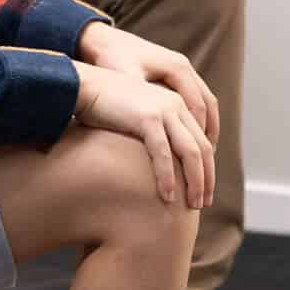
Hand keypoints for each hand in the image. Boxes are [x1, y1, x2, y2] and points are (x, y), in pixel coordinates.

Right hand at [72, 61, 215, 208]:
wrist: (83, 85)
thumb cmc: (103, 105)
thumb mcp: (136, 116)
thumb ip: (151, 131)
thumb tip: (156, 159)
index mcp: (176, 104)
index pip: (202, 140)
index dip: (206, 168)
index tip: (203, 190)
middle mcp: (176, 105)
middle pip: (202, 148)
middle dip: (206, 179)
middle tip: (203, 203)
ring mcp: (163, 110)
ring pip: (190, 152)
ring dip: (195, 182)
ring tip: (193, 204)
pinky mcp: (147, 118)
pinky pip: (163, 153)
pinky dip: (167, 177)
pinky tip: (168, 196)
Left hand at [76, 22, 218, 150]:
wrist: (104, 41)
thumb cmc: (110, 59)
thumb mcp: (123, 78)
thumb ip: (139, 96)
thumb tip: (150, 122)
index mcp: (176, 67)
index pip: (197, 106)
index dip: (197, 133)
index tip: (194, 159)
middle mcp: (185, 67)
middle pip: (208, 106)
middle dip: (208, 136)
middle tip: (207, 163)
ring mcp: (183, 70)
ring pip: (206, 104)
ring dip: (207, 130)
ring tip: (204, 158)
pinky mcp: (176, 76)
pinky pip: (196, 101)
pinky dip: (198, 121)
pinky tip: (190, 140)